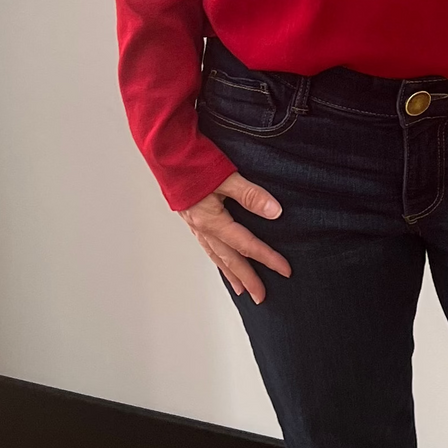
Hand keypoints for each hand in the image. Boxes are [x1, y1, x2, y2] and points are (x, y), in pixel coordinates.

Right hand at [180, 172, 291, 304]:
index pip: (246, 244)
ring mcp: (193, 223)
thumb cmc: (191, 161)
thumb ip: (250, 195)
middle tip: (261, 297)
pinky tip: (220, 259)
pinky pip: (206, 245)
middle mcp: (201, 227)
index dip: (267, 258)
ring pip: (215, 255)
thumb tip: (275, 212)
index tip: (284, 270)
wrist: (162, 150)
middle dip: (247, 278)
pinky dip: (217, 257)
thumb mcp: (226, 175)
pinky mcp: (189, 216)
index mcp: (211, 220)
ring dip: (230, 272)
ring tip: (241, 289)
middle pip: (229, 259)